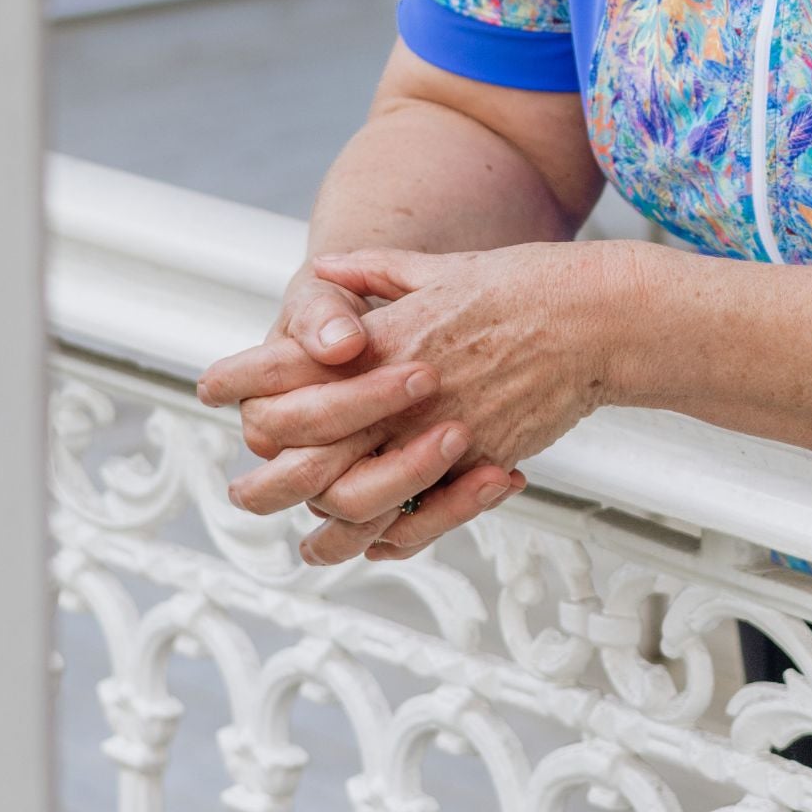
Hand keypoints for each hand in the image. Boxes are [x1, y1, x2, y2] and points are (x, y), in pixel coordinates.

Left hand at [203, 242, 627, 561]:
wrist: (600, 318)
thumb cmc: (527, 284)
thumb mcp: (444, 267)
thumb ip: (378, 273)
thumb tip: (328, 269)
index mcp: (387, 334)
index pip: (288, 363)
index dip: (242, 377)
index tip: (210, 386)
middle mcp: (401, 387)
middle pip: (303, 443)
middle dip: (263, 468)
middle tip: (240, 486)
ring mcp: (438, 431)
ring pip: (350, 496)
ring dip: (316, 521)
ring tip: (296, 535)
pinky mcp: (476, 463)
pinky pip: (415, 518)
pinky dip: (384, 539)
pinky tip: (367, 543)